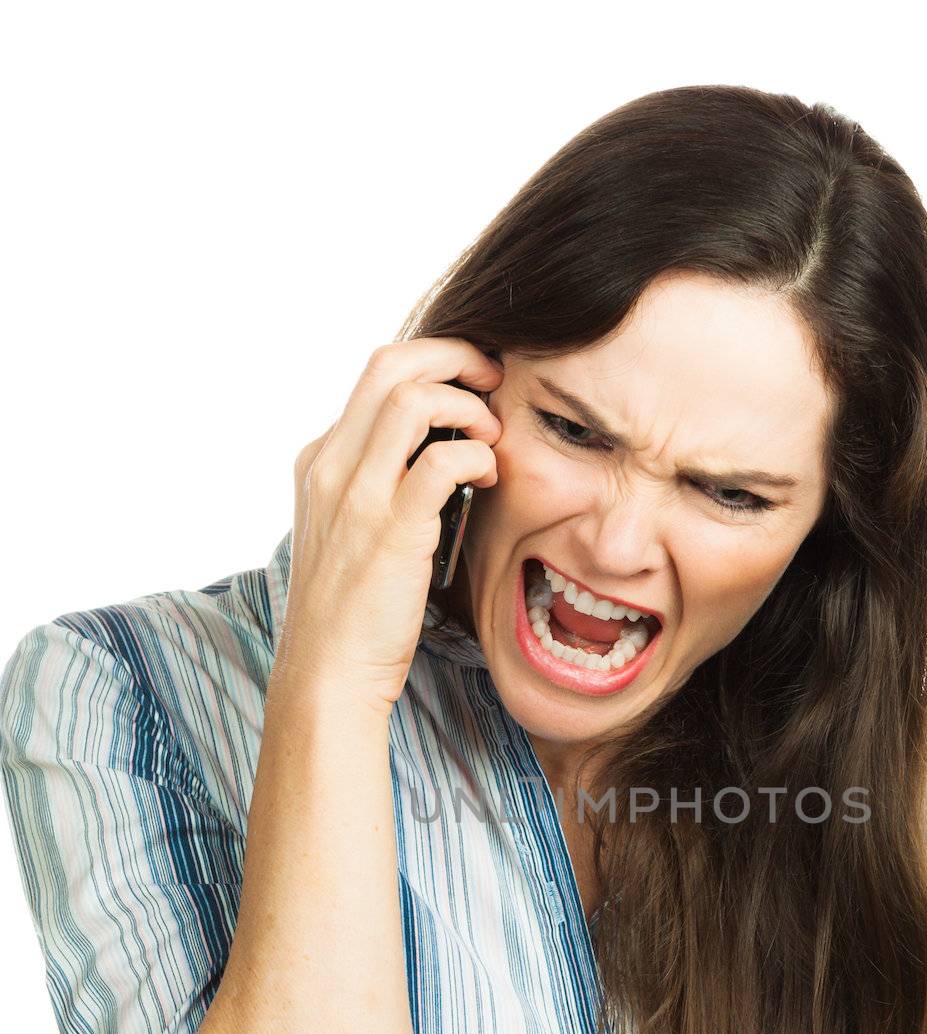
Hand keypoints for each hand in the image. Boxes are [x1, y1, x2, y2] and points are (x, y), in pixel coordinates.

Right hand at [276, 336, 503, 714]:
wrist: (328, 672)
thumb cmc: (352, 610)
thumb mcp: (352, 530)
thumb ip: (380, 485)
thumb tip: (438, 457)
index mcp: (321, 460)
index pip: (375, 376)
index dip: (434, 364)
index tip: (473, 381)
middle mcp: (331, 465)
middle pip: (390, 363)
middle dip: (454, 356)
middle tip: (494, 378)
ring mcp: (356, 495)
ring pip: (412, 398)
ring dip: (467, 405)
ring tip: (492, 434)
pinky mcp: (389, 530)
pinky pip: (441, 462)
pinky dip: (476, 456)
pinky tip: (489, 477)